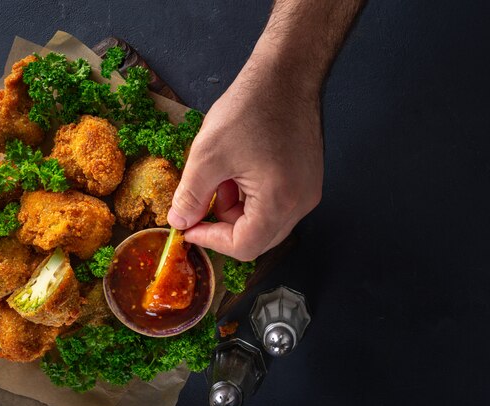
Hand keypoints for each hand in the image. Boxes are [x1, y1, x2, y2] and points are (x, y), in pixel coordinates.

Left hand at [167, 57, 322, 260]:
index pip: (244, 246)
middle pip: (258, 238)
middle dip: (225, 224)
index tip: (189, 226)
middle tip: (204, 199)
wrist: (287, 75)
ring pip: (266, 221)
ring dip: (238, 209)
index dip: (211, 240)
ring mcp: (308, 191)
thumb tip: (180, 221)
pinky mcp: (308, 179)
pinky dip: (253, 196)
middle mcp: (302, 203)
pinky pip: (277, 203)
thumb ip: (190, 196)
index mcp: (280, 201)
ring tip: (224, 175)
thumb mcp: (208, 154)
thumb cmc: (252, 107)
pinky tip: (241, 169)